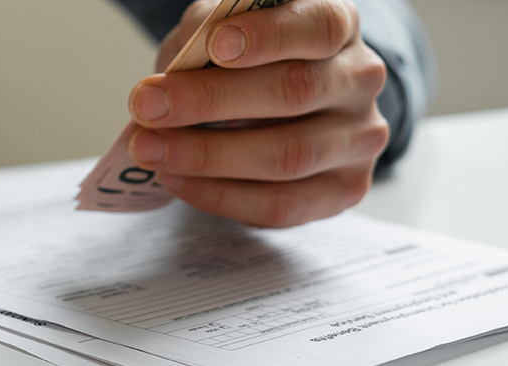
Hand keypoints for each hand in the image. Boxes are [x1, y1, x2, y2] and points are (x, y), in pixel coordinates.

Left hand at [126, 0, 388, 227]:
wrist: (281, 103)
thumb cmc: (247, 60)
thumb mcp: (223, 30)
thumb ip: (204, 38)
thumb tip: (169, 81)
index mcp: (338, 23)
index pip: (320, 26)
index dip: (269, 36)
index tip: (216, 45)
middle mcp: (360, 79)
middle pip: (296, 90)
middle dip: (211, 100)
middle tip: (147, 105)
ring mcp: (359, 138)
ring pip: (289, 155)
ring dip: (207, 156)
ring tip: (150, 148)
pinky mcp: (345, 189)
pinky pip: (282, 204)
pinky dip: (221, 195)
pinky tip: (178, 179)